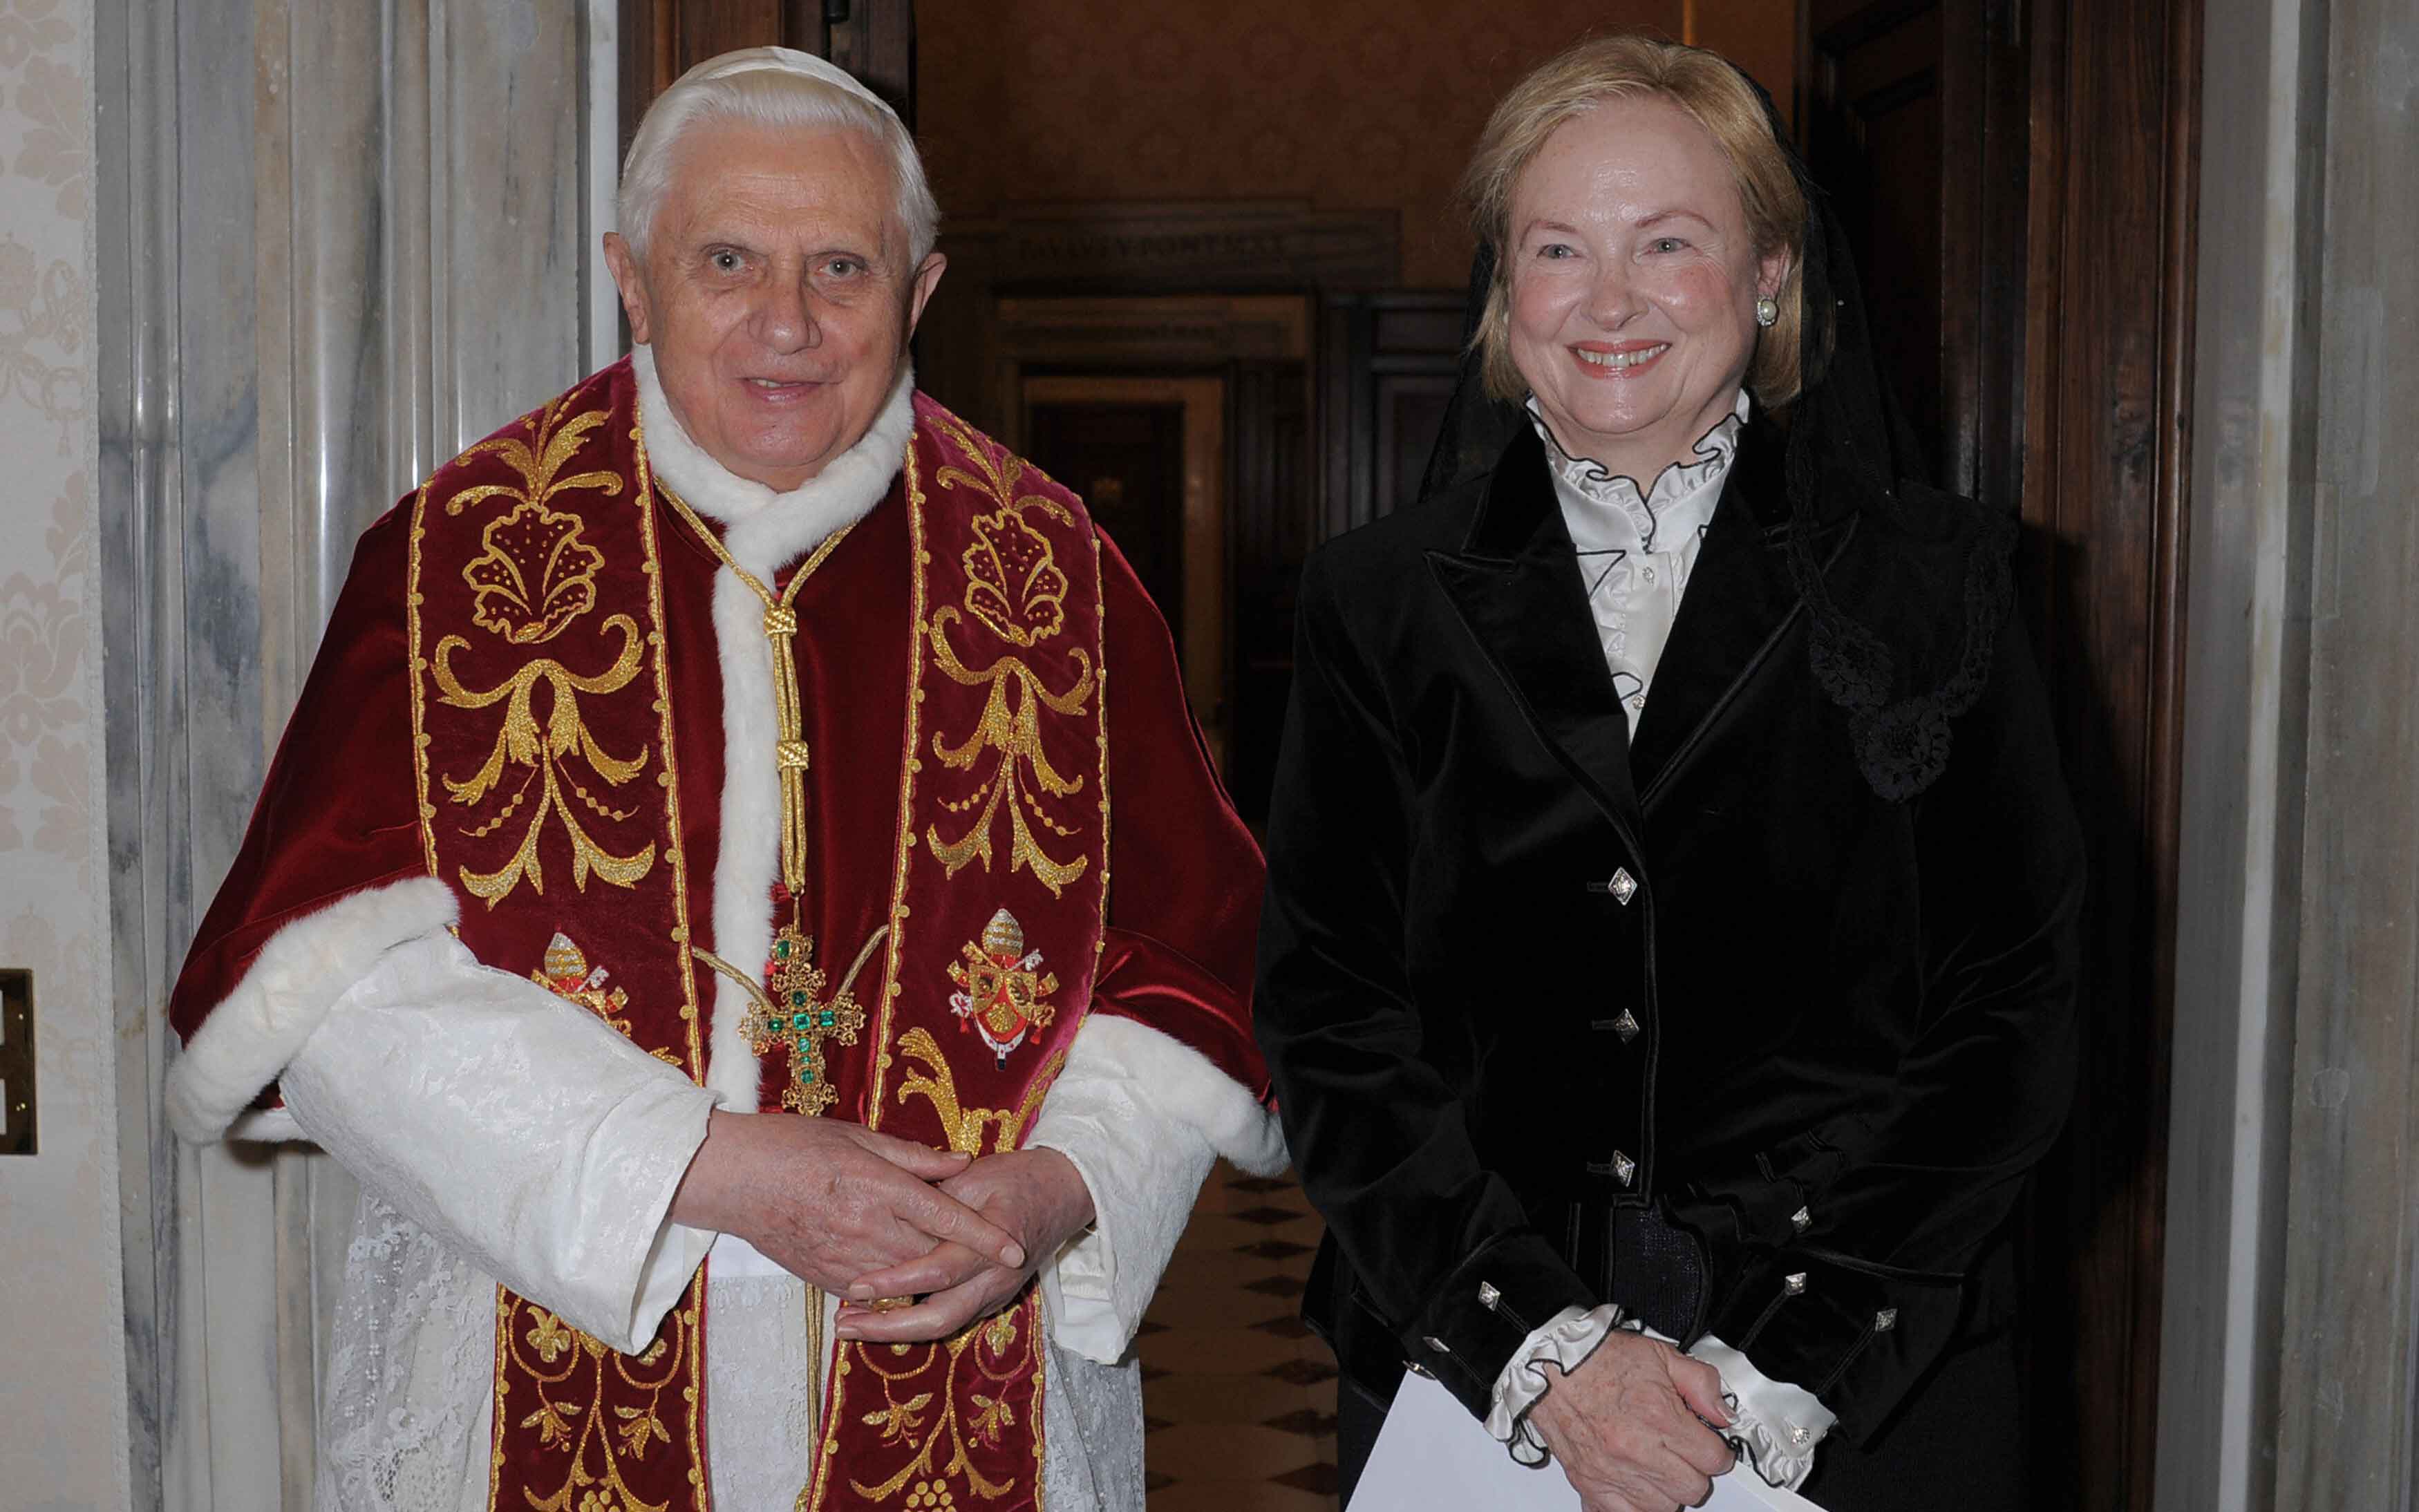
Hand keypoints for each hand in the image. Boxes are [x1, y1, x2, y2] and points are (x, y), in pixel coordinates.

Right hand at [667, 1111, 1025, 1292]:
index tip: (1015, 1249)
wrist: (732, 1180)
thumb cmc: (793, 1146)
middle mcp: (867, 1228)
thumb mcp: (857, 1136)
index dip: (984, 1236)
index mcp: (878, 1186)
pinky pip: (874, 1294)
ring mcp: (846, 1258)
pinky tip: (901, 1276)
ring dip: (931, 1274)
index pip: (945, 1216)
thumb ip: (913, 1156)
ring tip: (950, 1265)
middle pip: (933, 1253)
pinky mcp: (826, 1278)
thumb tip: (962, 1163)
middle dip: (963, 1255)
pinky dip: (894, 1288)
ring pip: (907, 1281)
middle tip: (989, 1249)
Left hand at [831, 1147, 1095, 1343]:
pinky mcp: (989, 1300)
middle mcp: (994, 1280)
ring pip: (942, 1326)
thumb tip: (888, 1210)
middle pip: (939, 1319)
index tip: (856, 1286)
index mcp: (992, 1245)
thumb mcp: (975, 1176)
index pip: (938, 1273)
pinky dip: (913, 1322)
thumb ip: (936, 1196)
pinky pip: (948, 1318)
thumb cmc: (1016, 1179)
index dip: (895, 1283)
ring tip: (851, 1324)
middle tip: (844, 1323)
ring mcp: (995, 1295)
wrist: (1064, 1194)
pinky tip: (879, 1316)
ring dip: (896, 1330)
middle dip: (888, 1327)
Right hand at [1529, 1331, 1734, 1511]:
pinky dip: (1635, 1505)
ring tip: (1656, 1465)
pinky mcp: (1590, 1486)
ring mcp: (1613, 1473)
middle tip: (1682, 1453)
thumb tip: (1723, 1414)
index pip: (1714, 1459)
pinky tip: (1636, 1484)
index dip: (1718, 1451)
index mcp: (1660, 1417)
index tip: (1709, 1445)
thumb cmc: (1598, 1358)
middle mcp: (1637, 1451)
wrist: (1549, 1363)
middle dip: (1694, 1471)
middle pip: (1693, 1489)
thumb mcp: (1660, 1355)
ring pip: (1664, 1507)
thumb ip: (1700, 1383)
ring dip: (1666, 1489)